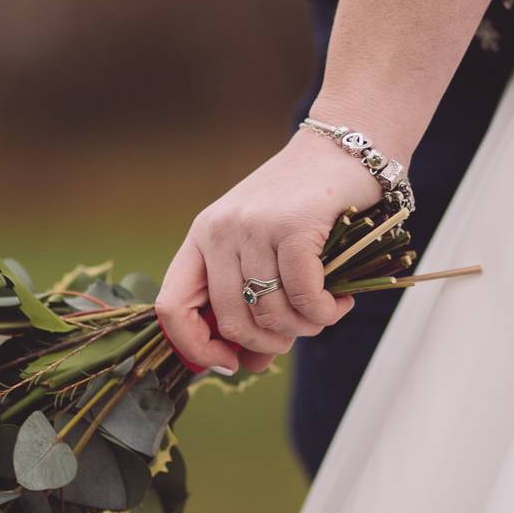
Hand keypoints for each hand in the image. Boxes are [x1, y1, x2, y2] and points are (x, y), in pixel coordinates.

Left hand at [155, 129, 385, 372]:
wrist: (342, 148)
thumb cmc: (303, 207)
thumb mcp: (263, 251)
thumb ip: (252, 304)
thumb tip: (249, 364)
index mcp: (201, 238)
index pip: (170, 307)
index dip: (196, 347)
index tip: (229, 362)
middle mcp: (219, 231)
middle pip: (228, 319)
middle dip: (267, 343)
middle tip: (295, 335)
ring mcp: (253, 226)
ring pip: (270, 312)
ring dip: (304, 327)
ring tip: (324, 311)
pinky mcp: (293, 226)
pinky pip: (305, 297)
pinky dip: (326, 312)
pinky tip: (338, 302)